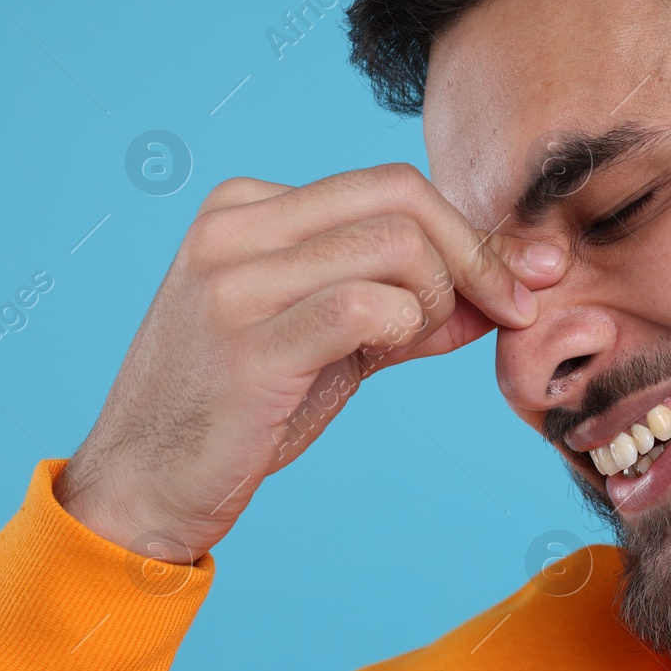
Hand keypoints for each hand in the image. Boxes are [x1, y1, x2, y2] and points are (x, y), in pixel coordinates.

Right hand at [55, 164, 562, 562]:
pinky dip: (403, 329)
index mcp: (249, 207)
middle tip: (507, 310)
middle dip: (475, 256)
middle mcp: (235, 226)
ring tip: (403, 343)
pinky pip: (366, 305)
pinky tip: (379, 356)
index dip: (471, 233)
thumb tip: (519, 282)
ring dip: (434, 300)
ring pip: (396, 246)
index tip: (523, 283)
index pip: (391, 186)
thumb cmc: (245, 409)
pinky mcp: (248, 341)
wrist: (146, 485)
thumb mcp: (338, 341)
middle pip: (402, 198)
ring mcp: (235, 279)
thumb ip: (416, 306)